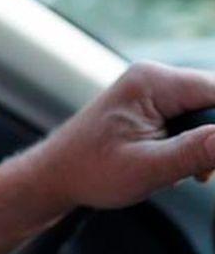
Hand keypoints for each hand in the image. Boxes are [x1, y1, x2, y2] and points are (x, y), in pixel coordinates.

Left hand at [29, 61, 214, 209]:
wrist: (55, 175)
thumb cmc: (89, 170)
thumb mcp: (148, 168)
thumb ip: (197, 151)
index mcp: (152, 81)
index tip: (211, 160)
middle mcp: (154, 77)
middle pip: (214, 102)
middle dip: (212, 139)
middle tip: (201, 173)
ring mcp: (152, 91)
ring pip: (205, 114)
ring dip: (203, 146)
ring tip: (182, 172)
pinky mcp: (152, 106)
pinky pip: (190, 121)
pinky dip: (190, 146)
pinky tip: (173, 166)